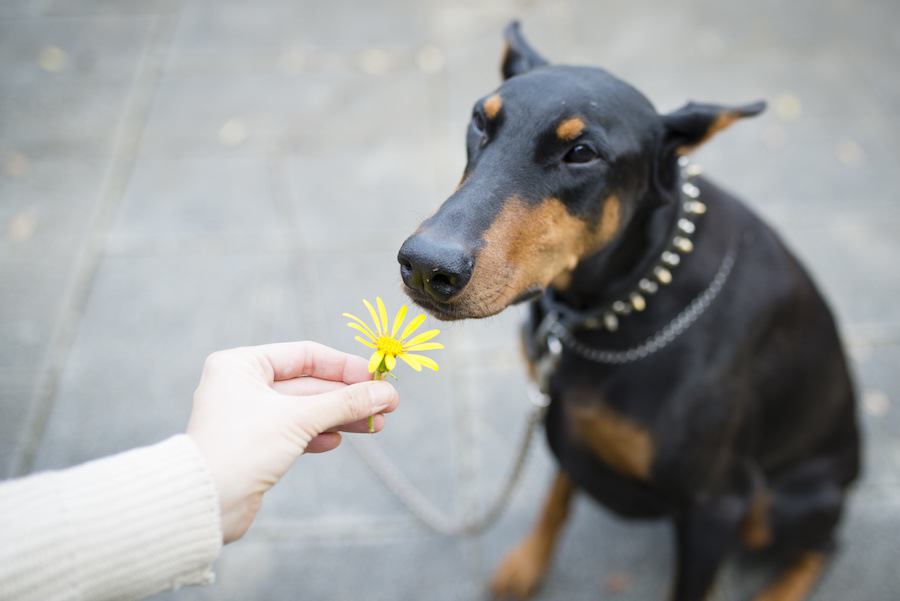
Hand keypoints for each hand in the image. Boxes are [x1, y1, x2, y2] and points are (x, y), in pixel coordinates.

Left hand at [186, 341, 398, 542]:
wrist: (203, 504)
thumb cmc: (242, 448)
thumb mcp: (299, 418)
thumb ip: (345, 402)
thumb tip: (386, 393)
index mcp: (241, 365)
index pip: (305, 355)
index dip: (345, 366)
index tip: (378, 378)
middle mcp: (242, 385)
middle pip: (308, 384)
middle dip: (348, 396)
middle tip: (386, 405)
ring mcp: (248, 416)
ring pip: (304, 410)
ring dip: (340, 416)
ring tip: (376, 425)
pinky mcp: (253, 445)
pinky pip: (293, 431)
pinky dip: (317, 434)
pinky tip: (336, 440)